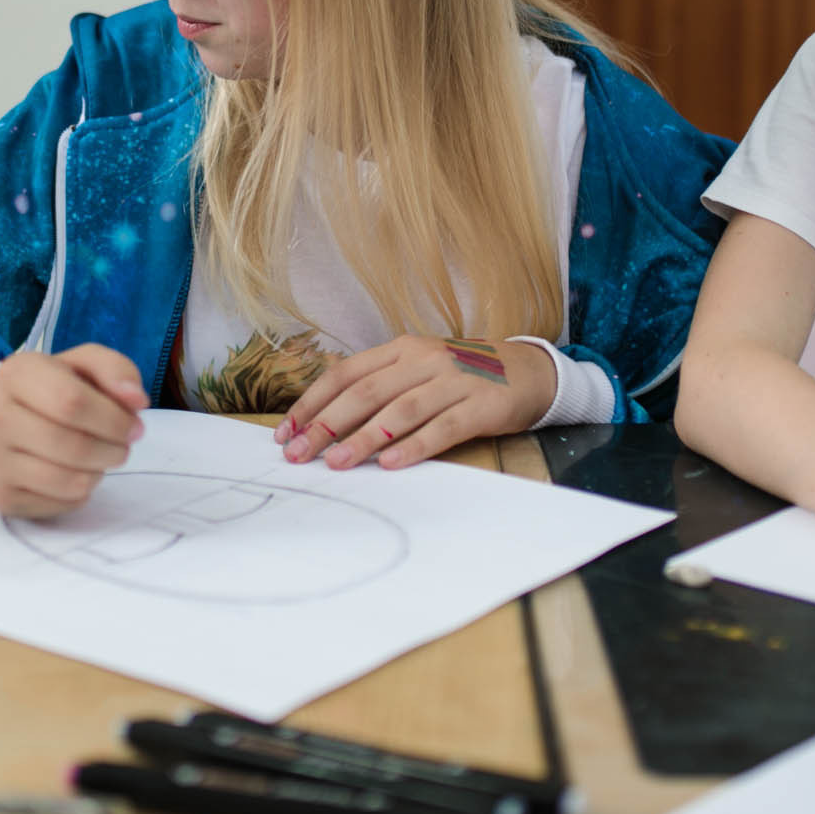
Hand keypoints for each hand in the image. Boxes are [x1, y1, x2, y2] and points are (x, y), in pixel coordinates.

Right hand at [0, 343, 147, 518]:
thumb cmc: (52, 391)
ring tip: (100, 458)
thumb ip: (115, 370)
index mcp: (17, 373)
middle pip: (73, 445)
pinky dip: (80, 492)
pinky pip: (60, 503)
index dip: (114, 419)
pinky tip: (74, 473)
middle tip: (122, 446)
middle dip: (113, 449)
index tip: (134, 425)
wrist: (3, 423)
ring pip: (68, 480)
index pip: (72, 401)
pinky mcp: (1, 495)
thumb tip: (136, 400)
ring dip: (99, 472)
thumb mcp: (82, 366)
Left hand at [276, 335, 555, 470]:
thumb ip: (379, 385)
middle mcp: (424, 359)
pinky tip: (390, 465)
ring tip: (337, 463)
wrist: (527, 371)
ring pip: (399, 411)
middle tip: (300, 454)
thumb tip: (325, 419)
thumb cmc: (460, 376)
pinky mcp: (480, 406)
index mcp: (401, 348)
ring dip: (364, 439)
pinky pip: (441, 428)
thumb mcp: (417, 368)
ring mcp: (453, 381)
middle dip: (327, 425)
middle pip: (365, 392)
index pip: (345, 374)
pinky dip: (413, 447)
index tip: (287, 432)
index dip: (312, 402)